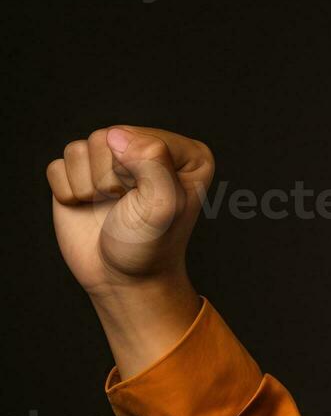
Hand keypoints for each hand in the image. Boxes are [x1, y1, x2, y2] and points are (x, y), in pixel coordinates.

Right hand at [46, 126, 212, 376]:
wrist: (122, 279)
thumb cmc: (150, 245)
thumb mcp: (163, 205)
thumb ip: (152, 163)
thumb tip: (116, 136)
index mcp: (186, 155)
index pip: (143, 138)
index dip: (137, 172)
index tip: (146, 200)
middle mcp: (151, 150)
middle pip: (107, 137)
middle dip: (109, 178)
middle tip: (125, 205)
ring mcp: (114, 161)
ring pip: (80, 148)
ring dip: (88, 186)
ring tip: (107, 207)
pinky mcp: (80, 174)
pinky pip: (58, 165)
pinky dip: (68, 191)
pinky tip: (86, 207)